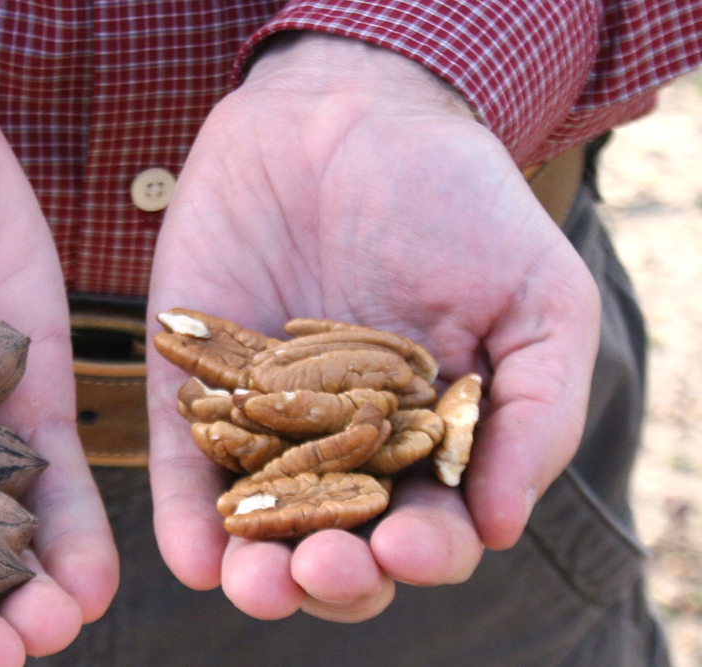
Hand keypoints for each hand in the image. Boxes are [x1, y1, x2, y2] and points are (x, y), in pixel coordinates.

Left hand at [146, 34, 599, 622]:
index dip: (424, 555)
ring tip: (255, 583)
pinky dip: (185, 516)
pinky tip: (195, 554)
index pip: (428, 530)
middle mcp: (343, 447)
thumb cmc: (457, 203)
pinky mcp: (195, 386)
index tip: (411, 549)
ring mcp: (264, 421)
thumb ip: (535, 410)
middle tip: (322, 568)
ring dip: (257, 568)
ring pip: (259, 521)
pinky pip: (186, 463)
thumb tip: (500, 525)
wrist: (346, 113)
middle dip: (332, 574)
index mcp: (427, 441)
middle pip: (338, 543)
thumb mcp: (535, 295)